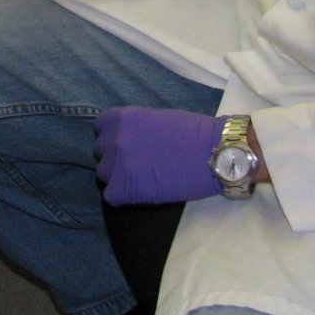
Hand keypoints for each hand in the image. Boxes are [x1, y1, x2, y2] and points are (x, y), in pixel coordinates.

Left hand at [94, 107, 226, 205]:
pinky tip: (141, 192)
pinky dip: (123, 196)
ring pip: (104, 174)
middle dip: (116, 157)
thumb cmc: (193, 133)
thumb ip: (136, 128)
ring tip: (142, 179)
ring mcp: (116, 164)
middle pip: (101, 152)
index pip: (101, 127)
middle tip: (138, 163)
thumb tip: (129, 139)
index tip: (127, 144)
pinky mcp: (123, 189)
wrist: (214, 154)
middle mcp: (114, 139)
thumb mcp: (157, 119)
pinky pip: (111, 195)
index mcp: (122, 118)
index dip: (113, 137)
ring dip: (118, 177)